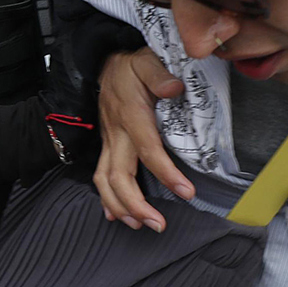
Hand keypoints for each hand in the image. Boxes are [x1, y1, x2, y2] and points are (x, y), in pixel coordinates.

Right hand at [95, 48, 194, 230]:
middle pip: (119, 177)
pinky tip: (116, 215)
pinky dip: (107, 199)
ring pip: (104, 181)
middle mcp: (117, 134)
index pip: (148, 150)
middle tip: (158, 224)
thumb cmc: (130, 66)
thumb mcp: (145, 61)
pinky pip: (100, 176)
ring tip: (139, 225)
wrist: (105, 64)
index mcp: (130, 116)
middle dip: (136, 205)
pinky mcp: (107, 145)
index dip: (166, 174)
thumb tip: (175, 88)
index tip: (186, 192)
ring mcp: (109, 142)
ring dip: (120, 207)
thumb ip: (159, 74)